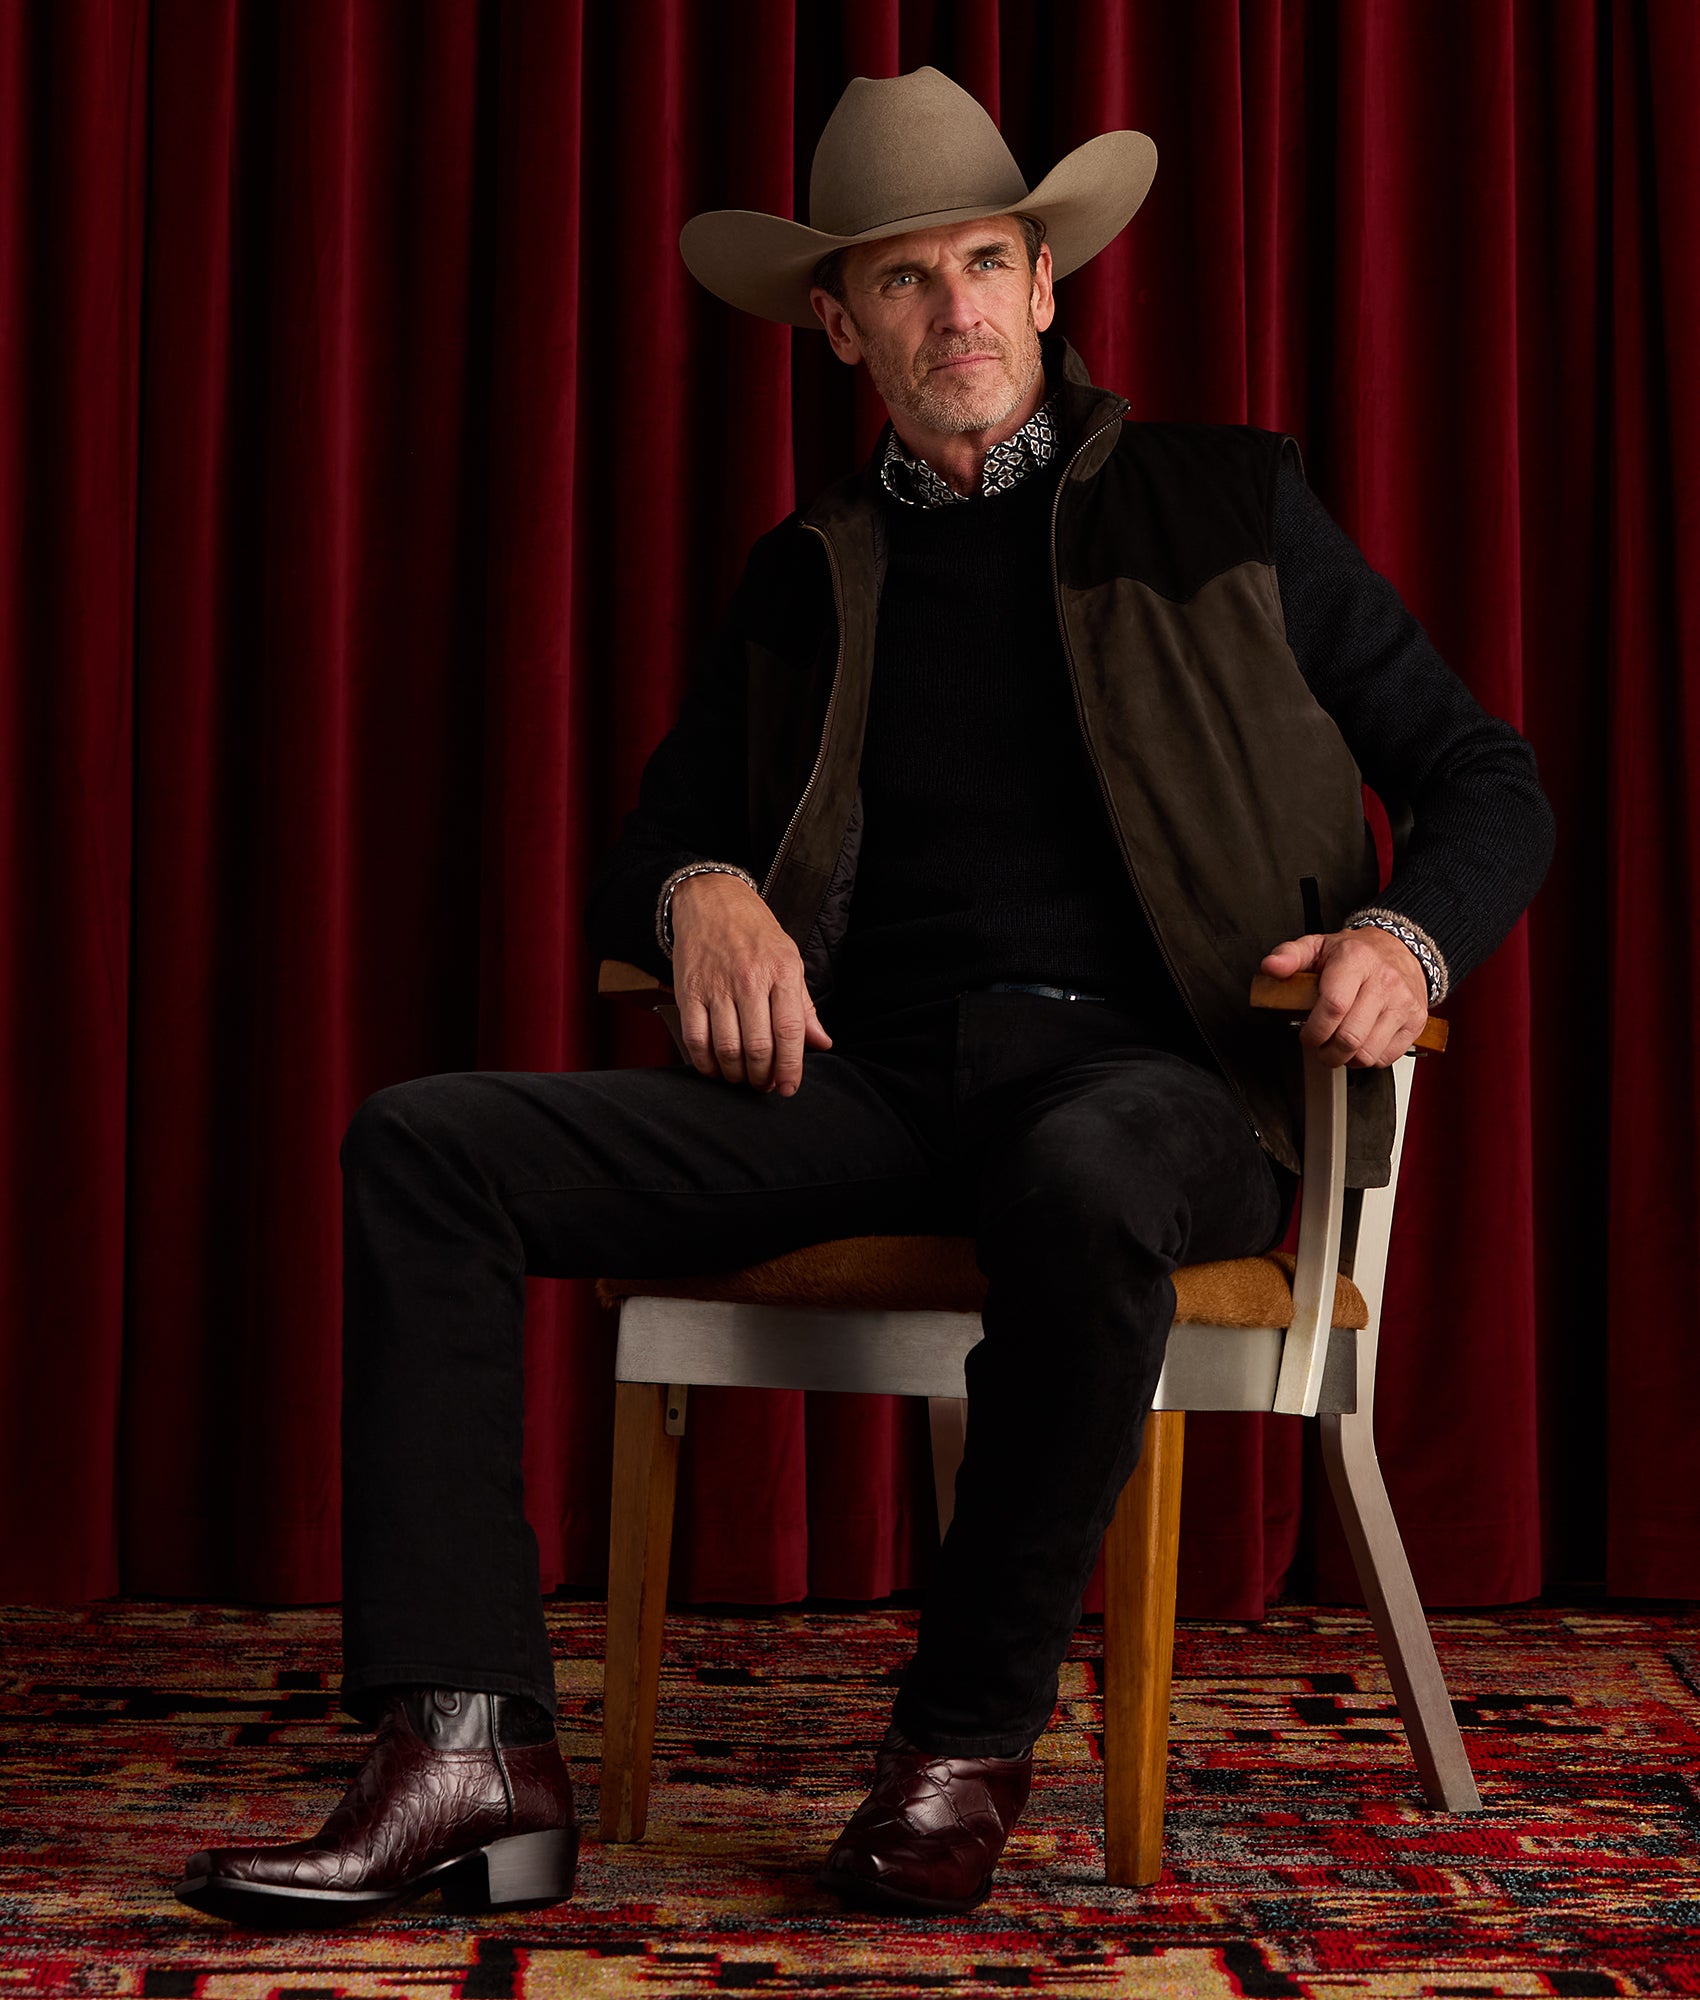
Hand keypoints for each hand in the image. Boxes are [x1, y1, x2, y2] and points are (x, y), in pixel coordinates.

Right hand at [670, 872, 832, 1094]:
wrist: (710, 899)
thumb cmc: (754, 931)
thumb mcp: (789, 959)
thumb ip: (804, 1005)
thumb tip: (822, 1042)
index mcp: (781, 971)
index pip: (790, 1030)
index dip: (790, 1067)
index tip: (788, 1087)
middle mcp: (749, 979)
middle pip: (758, 1046)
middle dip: (763, 1076)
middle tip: (764, 1085)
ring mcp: (716, 986)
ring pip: (727, 1048)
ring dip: (736, 1074)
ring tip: (742, 1078)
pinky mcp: (689, 991)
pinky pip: (696, 1039)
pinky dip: (705, 1063)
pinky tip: (715, 1067)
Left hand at [1260, 927, 1429, 1068]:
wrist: (1401, 950)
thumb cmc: (1357, 953)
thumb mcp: (1318, 945)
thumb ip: (1290, 955)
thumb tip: (1271, 967)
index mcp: (1356, 960)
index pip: (1334, 1006)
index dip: (1314, 1030)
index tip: (1307, 1035)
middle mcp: (1384, 981)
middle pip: (1350, 1036)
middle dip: (1326, 1052)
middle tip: (1320, 1046)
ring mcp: (1403, 1003)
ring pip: (1368, 1053)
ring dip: (1346, 1059)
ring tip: (1338, 1046)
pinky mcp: (1415, 1021)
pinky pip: (1387, 1057)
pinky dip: (1369, 1058)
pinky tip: (1361, 1043)